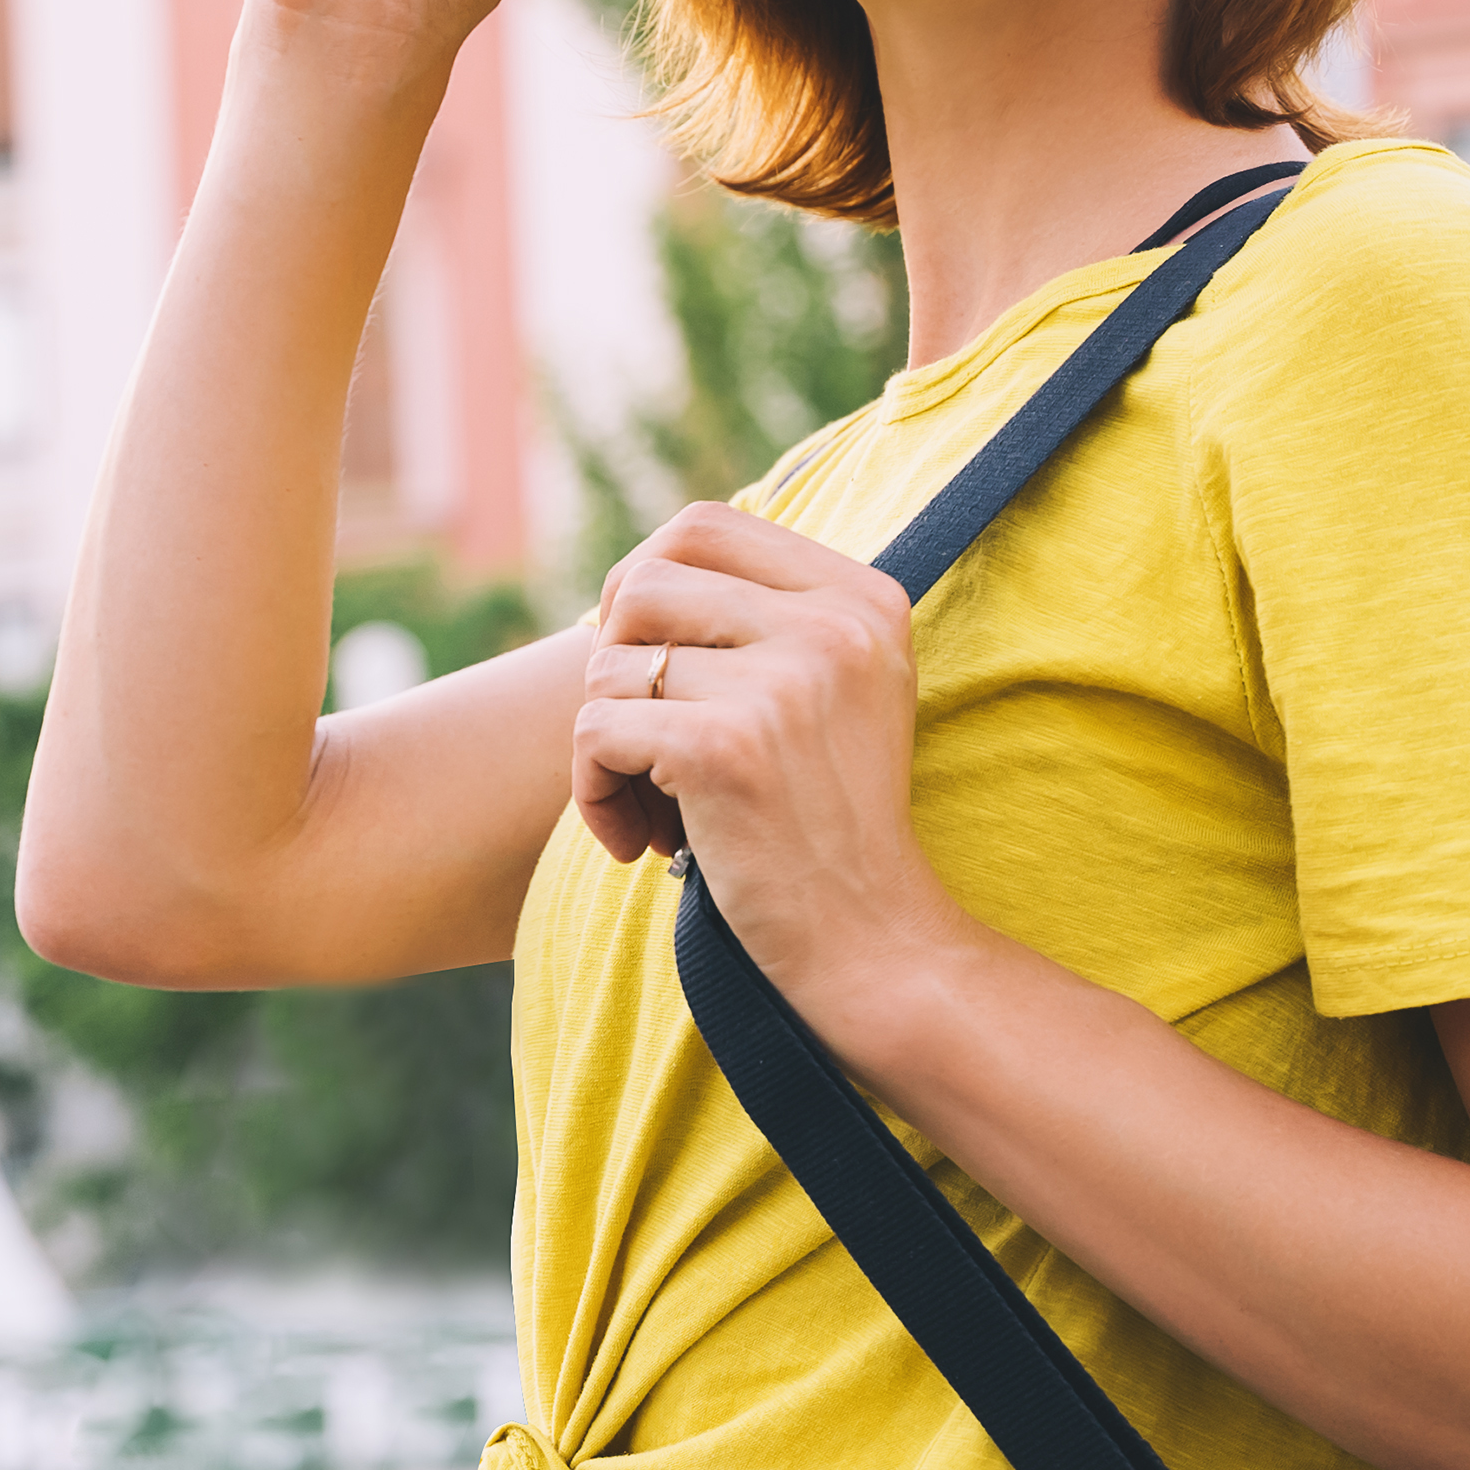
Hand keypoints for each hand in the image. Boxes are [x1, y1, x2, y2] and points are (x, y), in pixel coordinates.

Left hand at [572, 507, 975, 1026]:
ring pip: (610, 664)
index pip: (704, 525)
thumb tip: (628, 578)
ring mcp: (785, 681)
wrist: (873, 944)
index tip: (649, 664)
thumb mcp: (835, 695)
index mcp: (863, 598)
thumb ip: (765, 621)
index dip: (643, 585)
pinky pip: (595, 731)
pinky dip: (595, 795)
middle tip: (637, 737)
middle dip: (612, 662)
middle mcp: (833, 625)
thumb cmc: (829, 827)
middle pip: (643, 581)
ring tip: (653, 810)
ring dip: (604, 747)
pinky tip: (639, 844)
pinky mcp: (728, 747)